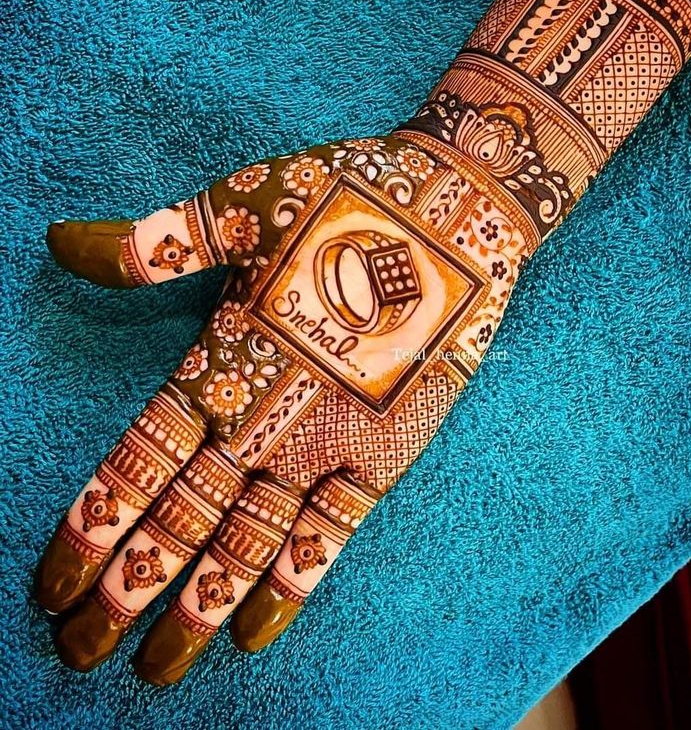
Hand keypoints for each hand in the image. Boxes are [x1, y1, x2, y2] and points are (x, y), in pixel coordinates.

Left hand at [36, 130, 528, 683]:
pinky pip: (330, 536)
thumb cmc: (343, 197)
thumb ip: (152, 244)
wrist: (456, 209)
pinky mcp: (385, 454)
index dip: (92, 527)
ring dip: (197, 607)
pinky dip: (291, 585)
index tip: (53, 587)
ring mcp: (328, 443)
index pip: (137, 463)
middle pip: (180, 522)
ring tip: (155, 672)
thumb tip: (60, 241)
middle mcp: (266, 416)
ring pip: (248, 545)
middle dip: (126, 590)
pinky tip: (255, 632)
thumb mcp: (240, 205)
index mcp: (223, 359)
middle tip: (81, 651)